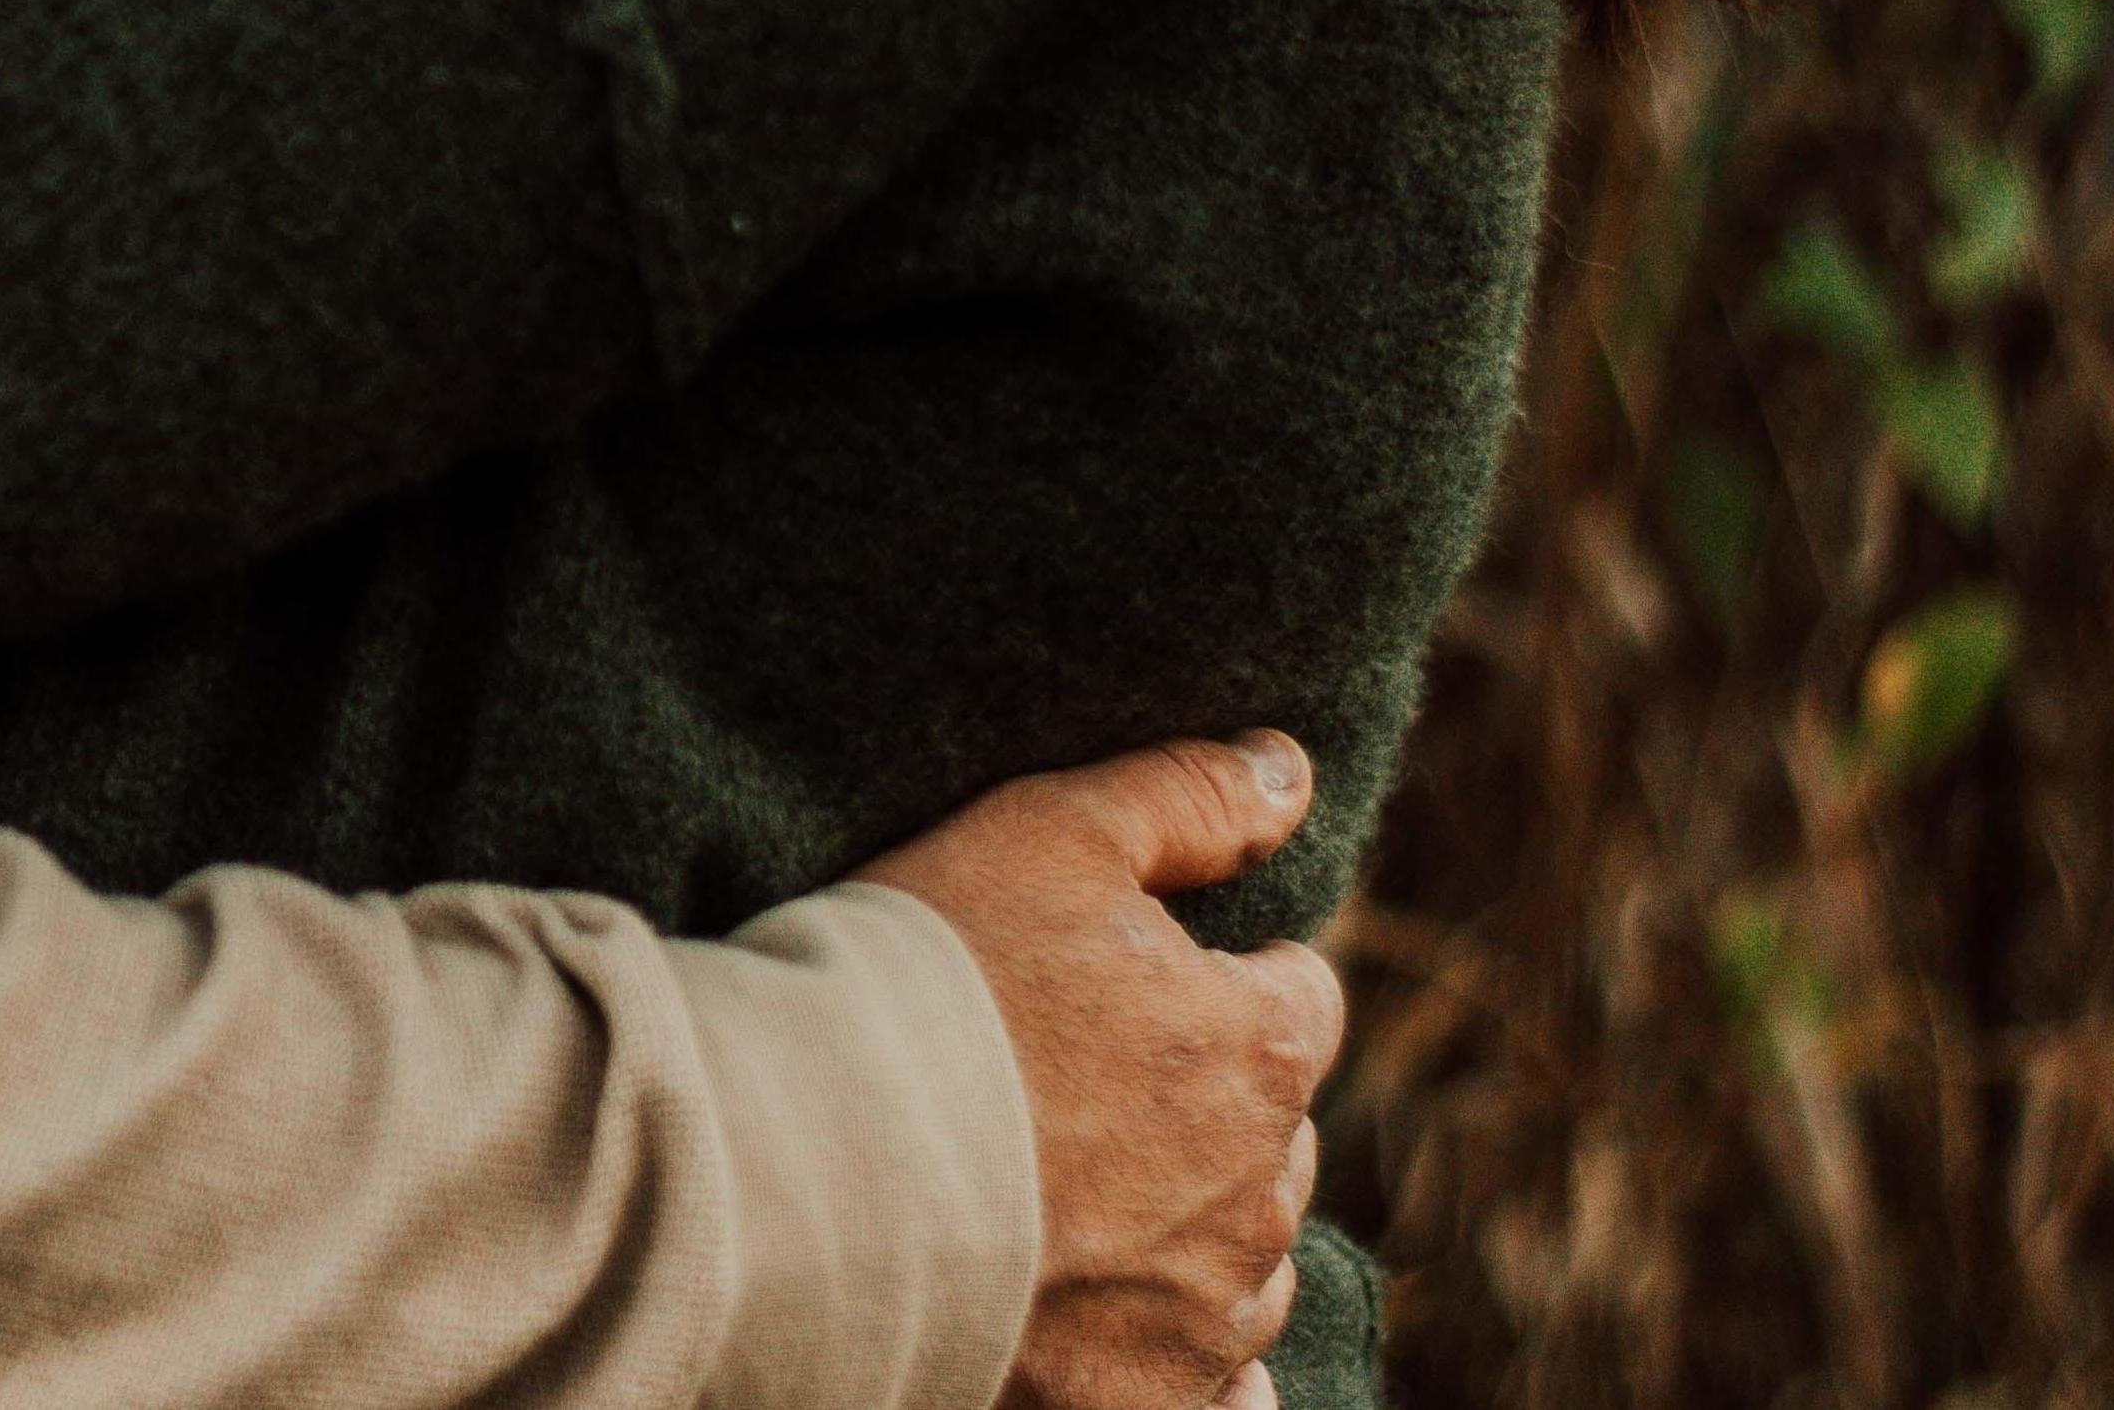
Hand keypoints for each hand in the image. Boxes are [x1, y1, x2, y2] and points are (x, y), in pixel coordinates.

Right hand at [862, 734, 1342, 1409]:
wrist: (813, 1158)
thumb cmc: (929, 976)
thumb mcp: (1049, 832)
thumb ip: (1186, 796)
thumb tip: (1291, 767)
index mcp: (1255, 1050)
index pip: (1300, 997)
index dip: (1225, 972)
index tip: (1137, 975)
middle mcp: (1258, 1196)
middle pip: (1273, 1134)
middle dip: (1208, 1102)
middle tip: (1080, 1074)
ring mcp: (1203, 1318)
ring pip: (1243, 1263)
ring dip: (1193, 1227)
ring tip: (1072, 1186)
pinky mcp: (1141, 1403)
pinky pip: (1218, 1392)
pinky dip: (1194, 1365)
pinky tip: (1127, 1320)